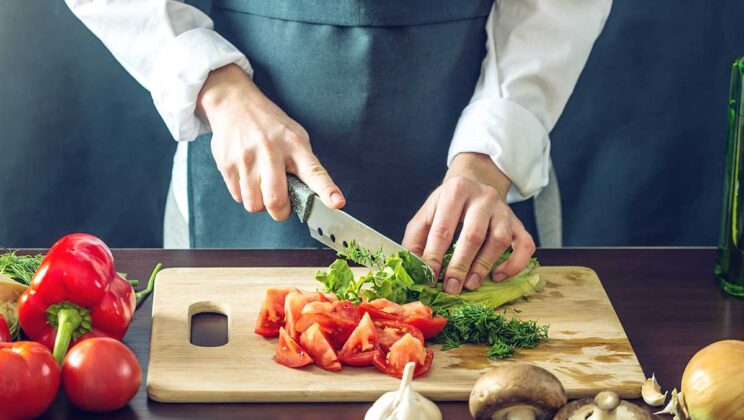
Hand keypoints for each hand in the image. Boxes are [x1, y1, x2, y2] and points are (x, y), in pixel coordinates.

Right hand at [197, 64, 344, 219]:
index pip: (314, 171)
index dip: (327, 190)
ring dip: (260, 204)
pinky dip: (245, 195)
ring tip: (262, 186)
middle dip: (280, 211)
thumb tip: (312, 196)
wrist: (234, 103)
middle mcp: (270, 151)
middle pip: (275, 200)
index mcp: (294, 144)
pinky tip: (248, 178)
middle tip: (282, 205)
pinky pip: (238, 197)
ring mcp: (246, 158)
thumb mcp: (294, 136)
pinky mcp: (227, 164)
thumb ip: (304, 164)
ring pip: (254, 204)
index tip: (337, 203)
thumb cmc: (270, 125)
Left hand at [402, 153, 535, 293]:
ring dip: (483, 266)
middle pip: (473, 235)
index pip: (443, 229)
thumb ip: (416, 239)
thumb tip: (413, 270)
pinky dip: (514, 264)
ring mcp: (504, 210)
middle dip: (460, 265)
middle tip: (451, 288)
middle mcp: (483, 197)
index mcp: (456, 191)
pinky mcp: (518, 223)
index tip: (429, 278)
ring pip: (499, 241)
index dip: (435, 256)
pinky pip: (525, 245)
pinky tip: (498, 276)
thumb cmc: (446, 205)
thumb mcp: (426, 214)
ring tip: (470, 284)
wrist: (474, 183)